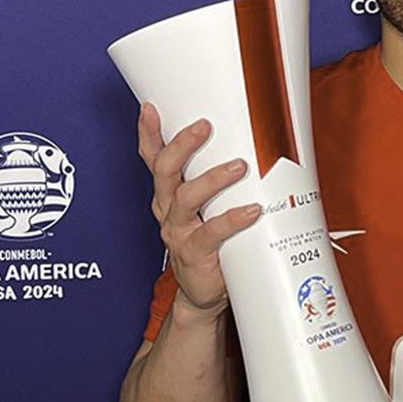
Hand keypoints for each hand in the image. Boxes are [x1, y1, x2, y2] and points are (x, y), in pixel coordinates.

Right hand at [138, 103, 260, 314]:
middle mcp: (168, 210)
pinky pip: (211, 232)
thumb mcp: (210, 208)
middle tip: (204, 126)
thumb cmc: (212, 245)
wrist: (205, 293)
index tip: (150, 108)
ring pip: (186, 198)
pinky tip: (251, 210)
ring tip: (238, 167)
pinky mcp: (194, 253)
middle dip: (182, 146)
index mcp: (169, 196)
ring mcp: (179, 232)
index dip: (148, 134)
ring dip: (212, 179)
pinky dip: (232, 219)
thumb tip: (254, 148)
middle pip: (165, 171)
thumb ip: (220, 183)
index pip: (154, 159)